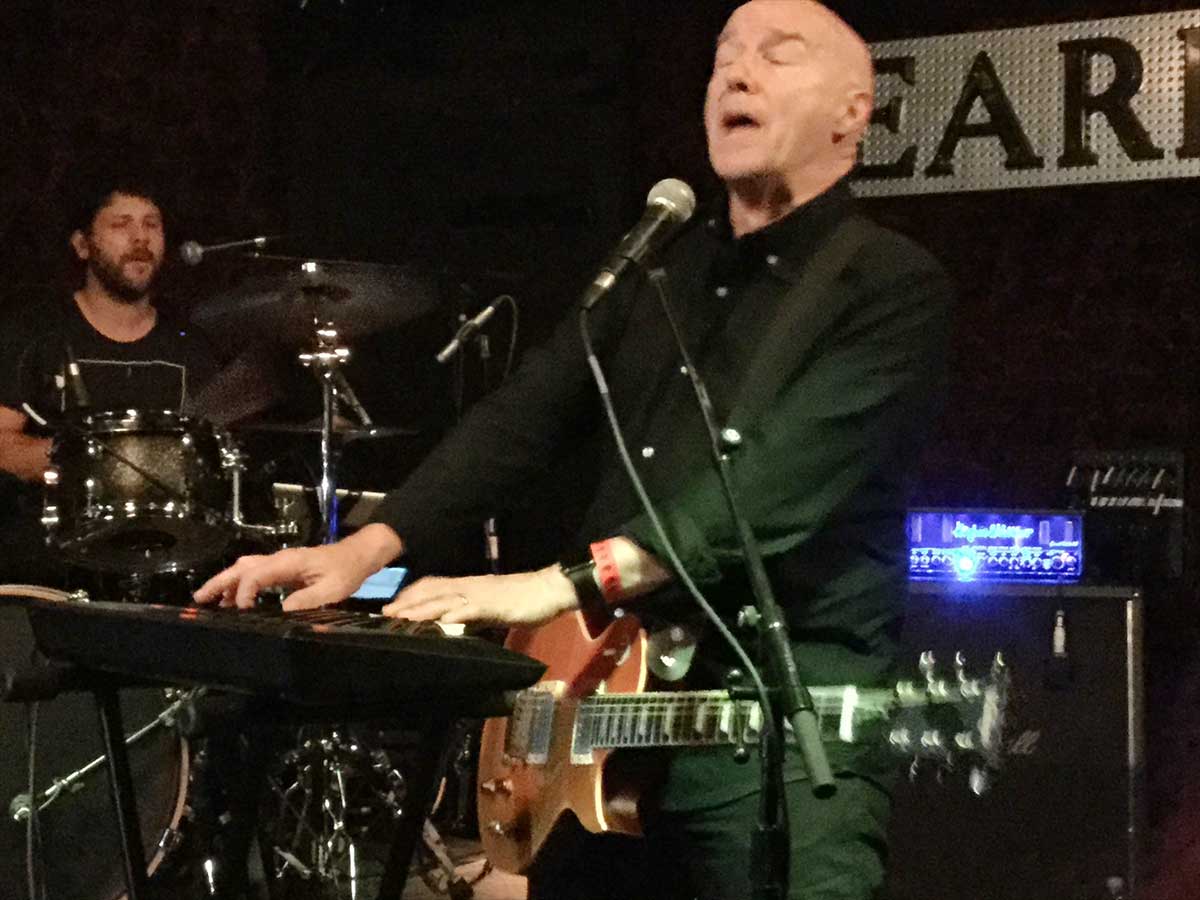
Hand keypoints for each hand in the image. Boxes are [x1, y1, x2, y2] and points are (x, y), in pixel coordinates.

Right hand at [193, 524, 402, 610]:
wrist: (359, 554)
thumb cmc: (347, 570)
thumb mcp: (332, 589)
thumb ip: (307, 600)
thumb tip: (282, 612)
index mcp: (288, 562)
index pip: (256, 575)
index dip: (243, 592)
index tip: (240, 611)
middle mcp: (280, 559)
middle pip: (242, 568)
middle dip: (220, 582)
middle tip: (199, 599)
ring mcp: (281, 563)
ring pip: (246, 569)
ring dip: (227, 583)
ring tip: (210, 602)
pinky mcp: (285, 569)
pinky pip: (257, 575)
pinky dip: (241, 585)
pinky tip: (236, 601)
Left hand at [382, 565, 577, 627]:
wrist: (549, 590)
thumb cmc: (521, 600)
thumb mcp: (490, 608)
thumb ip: (470, 614)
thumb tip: (451, 625)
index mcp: (468, 586)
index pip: (432, 586)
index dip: (411, 595)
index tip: (391, 607)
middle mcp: (469, 587)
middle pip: (432, 591)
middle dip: (408, 602)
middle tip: (385, 614)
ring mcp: (481, 595)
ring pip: (446, 599)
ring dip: (423, 609)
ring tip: (402, 618)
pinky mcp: (495, 605)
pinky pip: (472, 609)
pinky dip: (456, 615)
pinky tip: (443, 623)